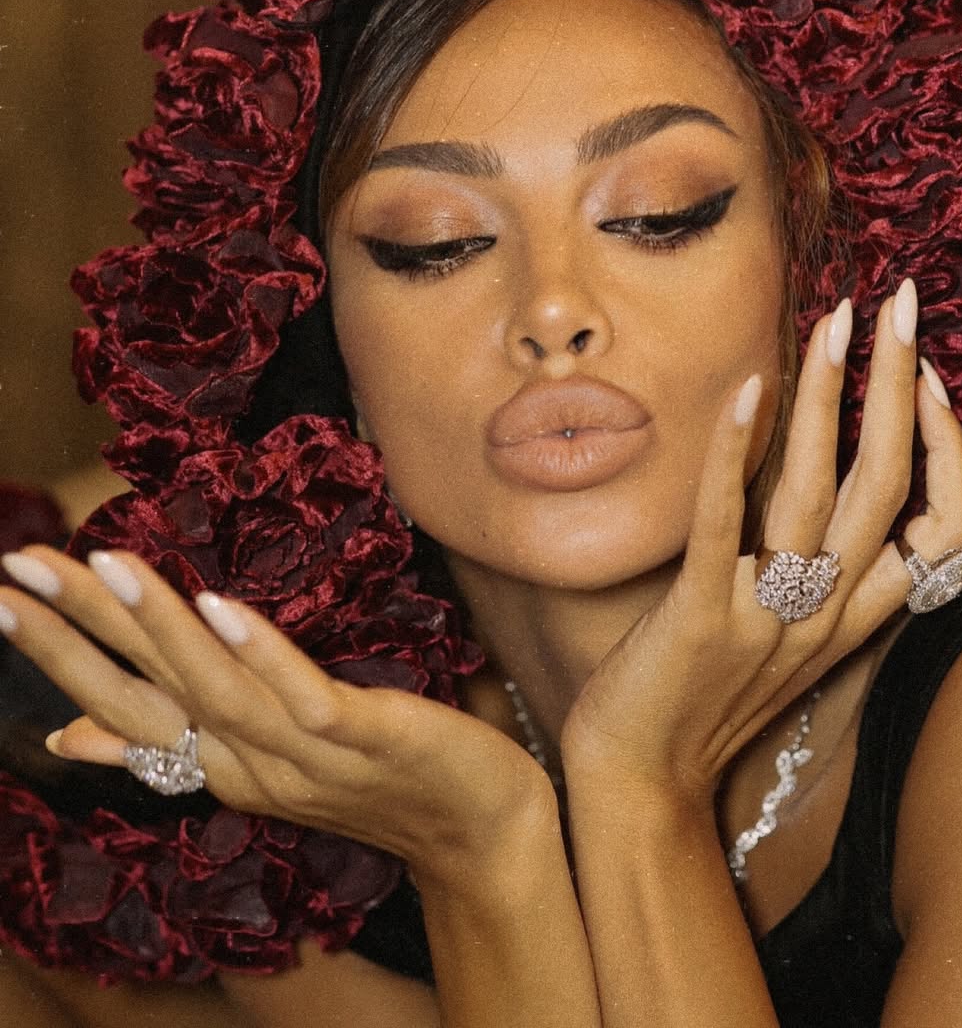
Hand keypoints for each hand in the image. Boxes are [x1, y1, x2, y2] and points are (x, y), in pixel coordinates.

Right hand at [0, 546, 551, 880]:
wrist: (478, 831)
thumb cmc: (372, 776)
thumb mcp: (262, 759)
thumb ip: (180, 734)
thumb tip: (73, 730)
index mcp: (220, 758)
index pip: (121, 701)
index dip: (59, 650)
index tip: (4, 590)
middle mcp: (246, 760)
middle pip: (147, 694)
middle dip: (77, 633)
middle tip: (15, 571)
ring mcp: (304, 753)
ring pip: (216, 690)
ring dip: (160, 627)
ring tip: (107, 566)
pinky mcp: (366, 736)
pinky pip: (305, 697)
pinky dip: (260, 653)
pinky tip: (220, 606)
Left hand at [560, 279, 961, 806]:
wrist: (639, 784)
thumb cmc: (701, 697)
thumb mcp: (783, 635)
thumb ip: (813, 568)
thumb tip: (815, 472)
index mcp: (854, 620)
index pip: (947, 532)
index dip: (948, 453)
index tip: (926, 379)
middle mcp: (826, 616)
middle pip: (890, 489)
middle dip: (901, 388)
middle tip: (900, 306)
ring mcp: (765, 617)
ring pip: (821, 494)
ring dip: (832, 398)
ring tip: (837, 322)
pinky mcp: (699, 616)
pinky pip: (726, 522)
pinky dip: (737, 452)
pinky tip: (746, 388)